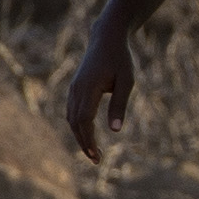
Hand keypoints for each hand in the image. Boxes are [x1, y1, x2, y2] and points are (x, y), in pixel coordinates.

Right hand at [65, 41, 134, 162]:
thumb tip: (115, 130)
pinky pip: (72, 111)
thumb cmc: (120, 59)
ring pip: (71, 118)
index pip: (84, 121)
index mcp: (88, 88)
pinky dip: (78, 126)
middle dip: (84, 143)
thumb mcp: (127, 81)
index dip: (88, 140)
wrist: (107, 38)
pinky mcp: (76, 87)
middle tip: (96, 160)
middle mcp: (77, 89)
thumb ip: (119, 105)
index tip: (97, 156)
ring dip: (80, 136)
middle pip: (75, 123)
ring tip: (93, 151)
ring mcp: (74, 88)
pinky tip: (87, 134)